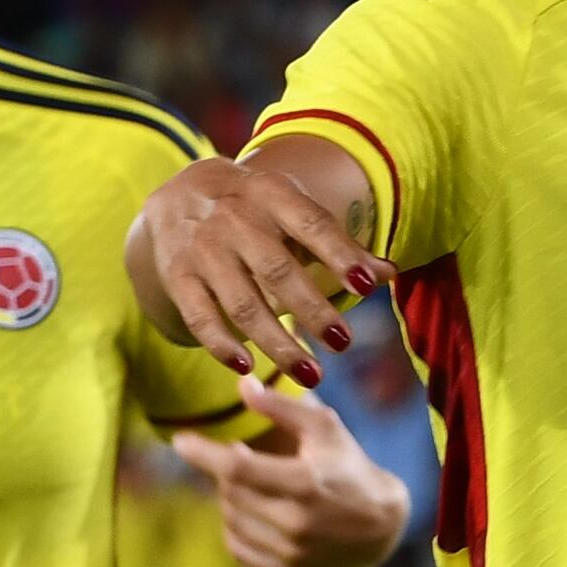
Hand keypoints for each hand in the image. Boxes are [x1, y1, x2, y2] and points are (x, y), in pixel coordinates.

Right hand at [135, 153, 383, 385]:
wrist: (177, 192)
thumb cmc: (255, 206)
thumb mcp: (292, 208)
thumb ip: (339, 243)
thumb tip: (389, 274)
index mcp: (271, 195)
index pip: (311, 224)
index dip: (340, 254)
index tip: (367, 285)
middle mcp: (234, 220)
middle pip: (277, 270)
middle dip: (312, 310)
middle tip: (344, 343)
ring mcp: (202, 249)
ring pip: (242, 303)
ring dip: (277, 343)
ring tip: (312, 375)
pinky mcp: (177, 277)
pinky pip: (199, 316)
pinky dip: (221, 344)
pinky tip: (247, 367)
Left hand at [174, 373, 409, 566]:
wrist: (380, 528)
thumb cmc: (348, 468)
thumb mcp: (325, 429)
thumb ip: (283, 407)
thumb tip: (242, 385)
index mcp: (306, 483)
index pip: (238, 469)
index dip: (203, 453)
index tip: (180, 440)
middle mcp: (297, 523)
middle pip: (231, 492)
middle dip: (228, 471)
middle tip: (242, 459)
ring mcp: (291, 552)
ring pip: (230, 518)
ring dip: (231, 497)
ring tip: (255, 485)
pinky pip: (236, 546)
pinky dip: (236, 526)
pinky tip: (255, 513)